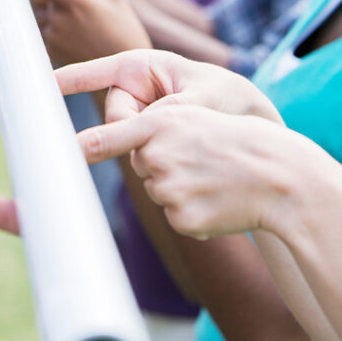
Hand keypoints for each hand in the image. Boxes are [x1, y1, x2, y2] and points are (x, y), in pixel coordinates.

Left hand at [18, 0, 149, 64]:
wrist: (124, 65)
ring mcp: (51, 34)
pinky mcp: (48, 48)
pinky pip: (39, 25)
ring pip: (34, 8)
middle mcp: (58, 16)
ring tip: (68, 9)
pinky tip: (68, 24)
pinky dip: (46, 18)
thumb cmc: (122, 25)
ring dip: (40, 2)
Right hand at [55, 50, 281, 145]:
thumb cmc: (231, 102)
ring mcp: (137, 116)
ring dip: (153, 151)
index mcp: (142, 67)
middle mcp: (134, 91)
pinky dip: (155, 162)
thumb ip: (166, 114)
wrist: (254, 128)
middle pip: (116, 121)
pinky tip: (181, 160)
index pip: (96, 73)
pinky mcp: (143, 141)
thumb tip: (132, 131)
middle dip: (140, 134)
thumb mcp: (203, 103)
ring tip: (192, 143)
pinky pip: (135, 156)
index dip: (67, 79)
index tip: (37, 85)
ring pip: (125, 144)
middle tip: (175, 134)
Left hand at [70, 105, 335, 240]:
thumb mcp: (193, 121)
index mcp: (161, 124)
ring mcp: (171, 190)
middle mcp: (159, 156)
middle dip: (163, 164)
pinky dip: (194, 212)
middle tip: (200, 158)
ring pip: (158, 191)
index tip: (60, 152)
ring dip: (179, 188)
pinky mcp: (183, 220)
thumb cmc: (236, 144)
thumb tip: (111, 150)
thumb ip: (151, 131)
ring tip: (212, 178)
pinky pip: (175, 217)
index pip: (109, 137)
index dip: (84, 146)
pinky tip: (217, 201)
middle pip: (141, 166)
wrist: (281, 178)